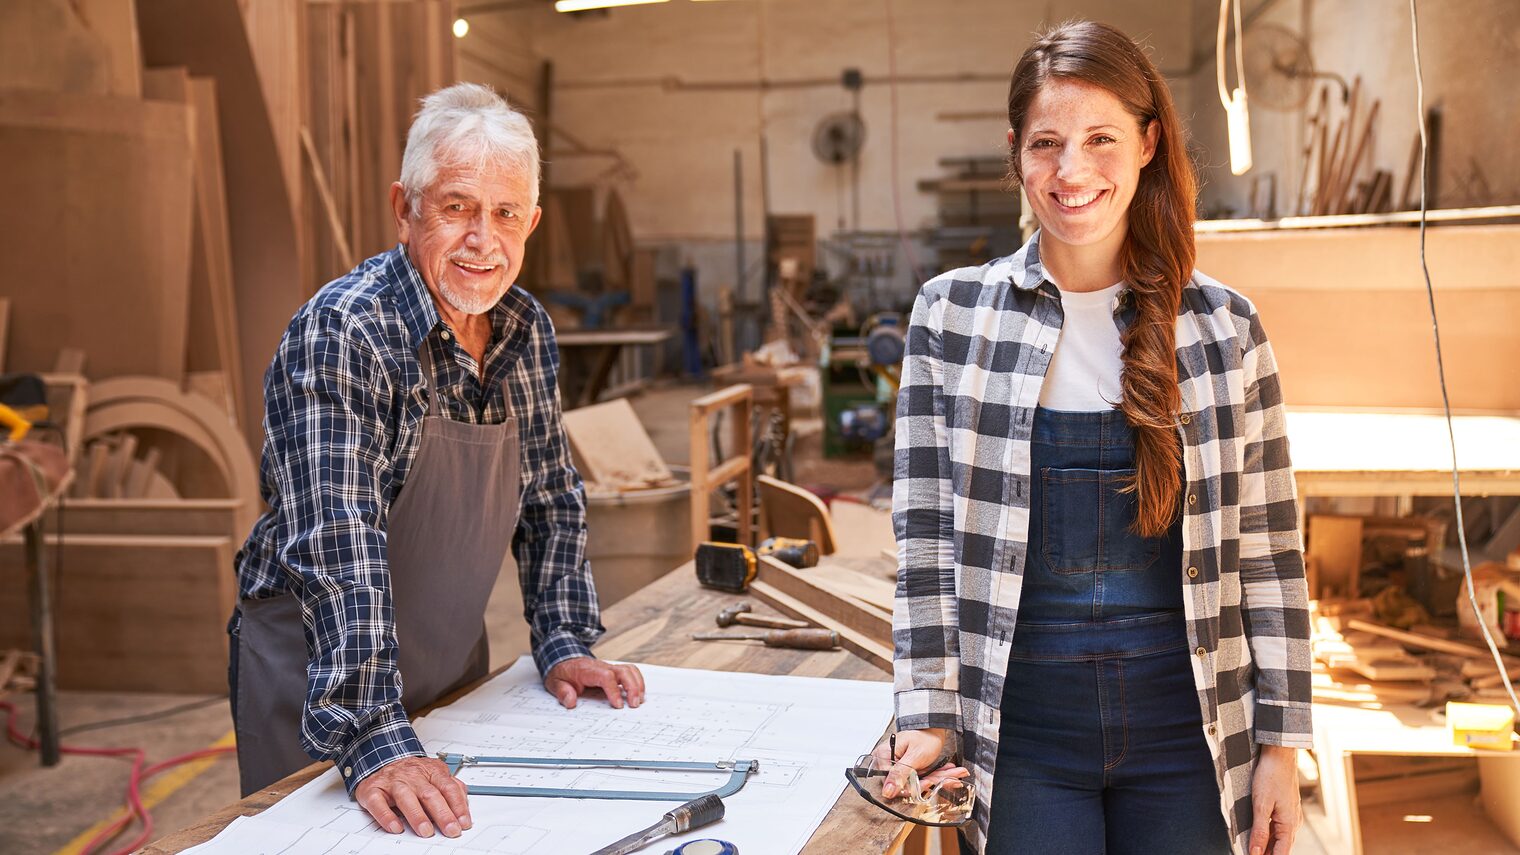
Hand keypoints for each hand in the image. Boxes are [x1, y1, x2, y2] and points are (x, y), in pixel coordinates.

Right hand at [353, 755, 470, 837]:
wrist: (381, 759)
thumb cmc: (410, 773)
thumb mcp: (434, 775)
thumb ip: (451, 788)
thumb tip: (465, 805)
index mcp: (430, 771)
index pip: (448, 787)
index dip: (458, 805)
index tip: (463, 822)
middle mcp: (412, 775)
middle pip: (429, 793)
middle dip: (442, 813)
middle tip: (451, 829)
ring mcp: (392, 782)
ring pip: (405, 797)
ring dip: (417, 815)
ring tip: (426, 831)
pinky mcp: (373, 790)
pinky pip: (379, 803)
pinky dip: (387, 816)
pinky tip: (395, 827)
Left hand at [543, 656, 645, 708]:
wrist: (563, 661)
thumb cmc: (562, 673)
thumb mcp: (555, 683)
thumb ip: (562, 692)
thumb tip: (571, 701)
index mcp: (587, 670)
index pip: (606, 677)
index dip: (614, 690)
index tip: (618, 705)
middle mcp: (601, 667)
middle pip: (623, 671)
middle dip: (632, 687)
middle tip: (634, 705)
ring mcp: (609, 668)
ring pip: (629, 670)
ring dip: (638, 684)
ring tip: (639, 701)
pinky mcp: (613, 671)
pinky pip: (630, 672)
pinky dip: (637, 681)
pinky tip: (638, 694)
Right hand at [875, 728, 967, 799]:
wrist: (934, 728)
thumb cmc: (924, 735)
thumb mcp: (914, 756)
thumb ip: (901, 774)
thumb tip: (887, 791)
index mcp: (885, 756)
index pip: (891, 782)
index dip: (909, 787)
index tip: (927, 784)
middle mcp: (891, 763)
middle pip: (907, 783)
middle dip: (932, 781)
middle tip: (949, 778)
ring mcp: (902, 768)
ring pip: (919, 782)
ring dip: (939, 779)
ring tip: (955, 774)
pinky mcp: (911, 771)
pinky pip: (924, 778)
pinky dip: (938, 776)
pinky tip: (950, 773)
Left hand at [1249, 745, 1301, 854]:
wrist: (1280, 755)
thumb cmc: (1270, 776)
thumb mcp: (1261, 805)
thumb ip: (1259, 831)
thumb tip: (1255, 853)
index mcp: (1290, 824)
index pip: (1282, 853)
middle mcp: (1294, 822)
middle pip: (1281, 847)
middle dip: (1267, 854)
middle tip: (1250, 854)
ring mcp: (1291, 815)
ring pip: (1279, 838)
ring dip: (1267, 846)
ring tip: (1251, 849)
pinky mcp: (1286, 809)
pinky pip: (1278, 828)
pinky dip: (1269, 835)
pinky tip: (1258, 835)